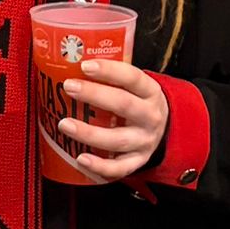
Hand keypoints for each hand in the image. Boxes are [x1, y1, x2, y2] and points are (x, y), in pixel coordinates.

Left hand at [58, 58, 169, 181]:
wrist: (165, 129)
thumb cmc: (139, 101)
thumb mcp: (135, 85)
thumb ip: (112, 75)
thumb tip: (72, 59)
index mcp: (150, 92)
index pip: (132, 77)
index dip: (109, 70)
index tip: (85, 65)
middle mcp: (150, 116)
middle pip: (123, 105)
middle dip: (94, 95)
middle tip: (68, 87)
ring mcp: (144, 141)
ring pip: (118, 139)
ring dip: (89, 133)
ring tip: (64, 124)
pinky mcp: (138, 161)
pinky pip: (119, 168)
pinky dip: (100, 166)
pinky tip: (81, 158)